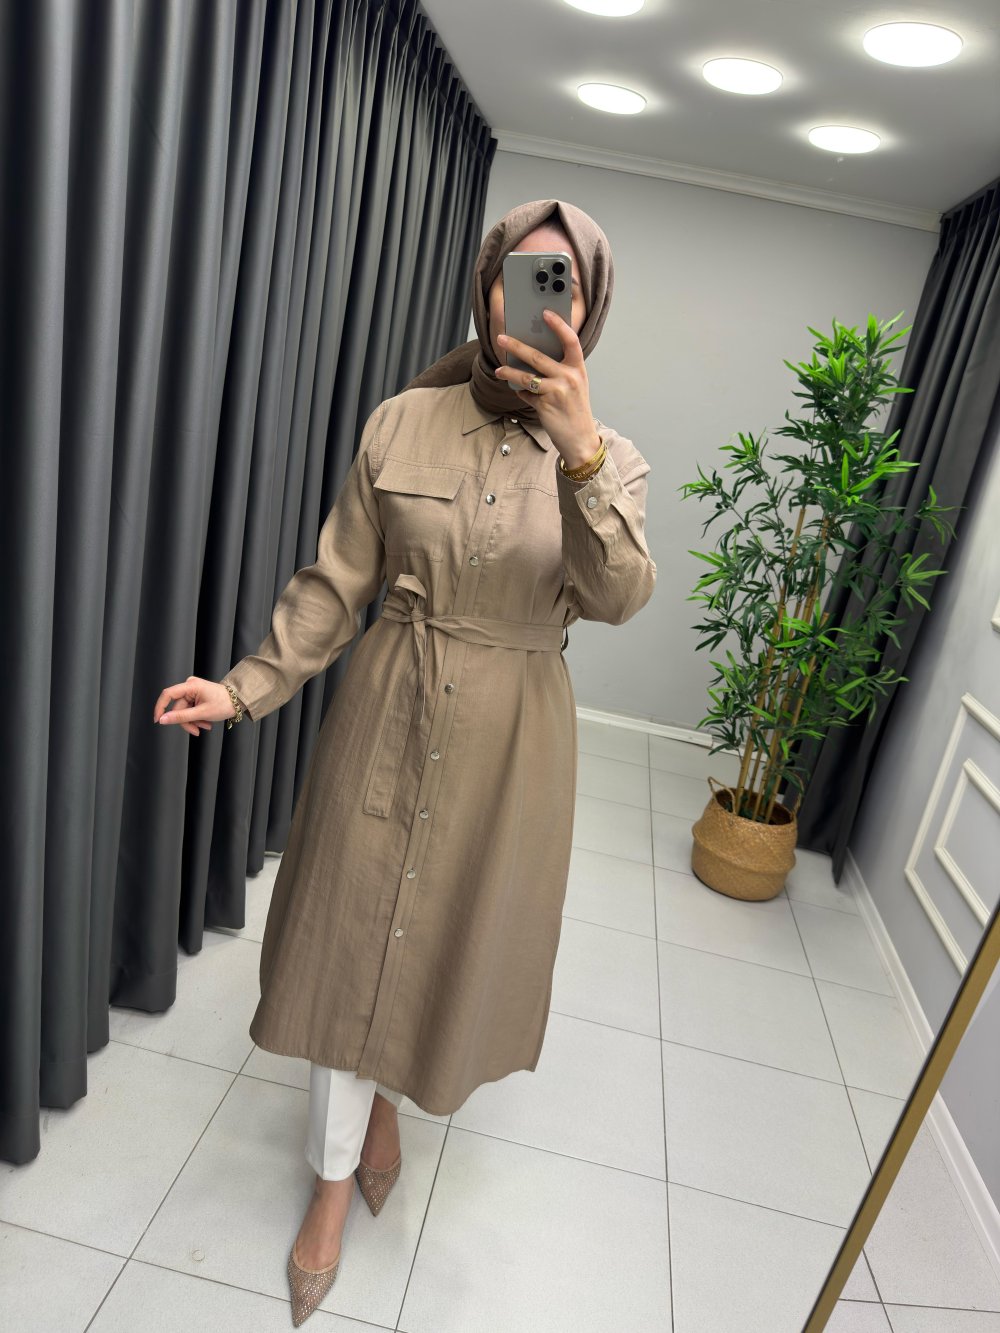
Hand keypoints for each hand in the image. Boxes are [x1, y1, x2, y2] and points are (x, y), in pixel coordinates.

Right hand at [154, 677, 235, 736]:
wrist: (238, 701)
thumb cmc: (224, 704)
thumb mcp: (202, 713)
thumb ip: (181, 717)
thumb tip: (162, 720)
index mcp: (190, 685)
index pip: (168, 694)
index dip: (160, 708)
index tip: (158, 721)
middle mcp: (189, 686)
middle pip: (178, 708)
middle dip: (187, 721)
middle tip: (197, 731)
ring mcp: (192, 691)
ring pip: (184, 712)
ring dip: (193, 721)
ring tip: (205, 726)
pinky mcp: (195, 696)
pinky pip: (189, 710)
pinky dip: (196, 718)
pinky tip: (206, 722)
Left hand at [494, 311, 600, 468]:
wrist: (580, 439)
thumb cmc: (575, 410)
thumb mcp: (575, 385)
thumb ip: (561, 370)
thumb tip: (533, 357)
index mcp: (578, 368)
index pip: (570, 340)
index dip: (558, 325)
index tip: (545, 313)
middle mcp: (569, 377)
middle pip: (537, 357)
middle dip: (516, 346)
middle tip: (501, 339)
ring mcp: (557, 391)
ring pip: (526, 377)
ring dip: (509, 372)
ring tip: (499, 370)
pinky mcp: (545, 405)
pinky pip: (526, 394)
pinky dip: (520, 393)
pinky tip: (518, 392)